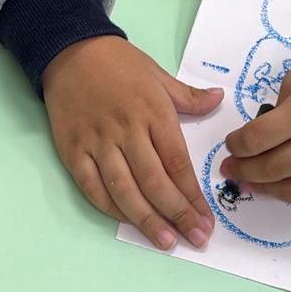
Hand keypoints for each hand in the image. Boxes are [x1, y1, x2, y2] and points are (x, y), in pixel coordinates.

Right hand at [41, 35, 223, 250]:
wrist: (71, 50)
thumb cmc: (119, 63)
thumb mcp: (158, 74)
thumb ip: (188, 96)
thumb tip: (219, 99)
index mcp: (152, 110)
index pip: (177, 161)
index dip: (193, 194)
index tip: (207, 218)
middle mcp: (127, 129)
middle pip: (155, 181)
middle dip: (178, 214)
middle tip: (196, 237)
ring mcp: (98, 142)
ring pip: (125, 189)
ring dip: (147, 219)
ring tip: (166, 241)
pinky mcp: (73, 150)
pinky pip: (92, 187)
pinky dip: (110, 208)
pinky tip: (127, 221)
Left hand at [220, 46, 290, 203]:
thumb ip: (279, 108)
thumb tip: (258, 138)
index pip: (259, 138)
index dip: (238, 145)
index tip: (230, 145)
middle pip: (273, 169)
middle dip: (244, 171)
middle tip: (230, 169)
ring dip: (266, 190)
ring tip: (250, 184)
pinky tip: (282, 181)